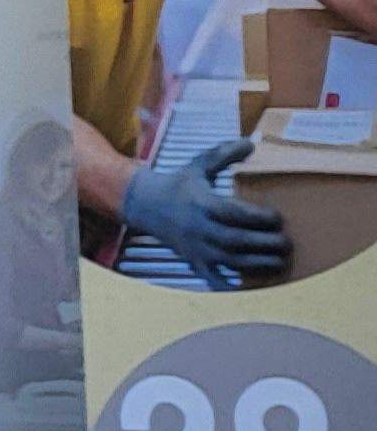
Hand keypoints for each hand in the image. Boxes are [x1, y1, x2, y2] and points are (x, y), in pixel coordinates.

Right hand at [120, 138, 291, 279]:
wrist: (144, 205)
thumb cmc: (179, 184)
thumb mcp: (199, 165)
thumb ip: (224, 155)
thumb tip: (251, 143)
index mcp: (202, 203)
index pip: (234, 213)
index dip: (258, 217)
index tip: (279, 218)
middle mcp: (199, 227)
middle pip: (236, 240)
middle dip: (263, 243)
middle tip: (287, 244)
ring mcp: (196, 247)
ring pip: (230, 260)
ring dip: (257, 264)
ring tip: (279, 263)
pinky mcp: (193, 261)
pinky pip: (212, 278)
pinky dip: (229, 285)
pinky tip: (249, 287)